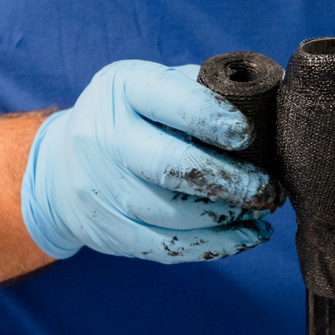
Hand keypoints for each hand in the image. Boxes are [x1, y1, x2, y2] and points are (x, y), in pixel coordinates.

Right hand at [21, 60, 284, 260]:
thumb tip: (271, 103)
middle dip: (228, 181)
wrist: (62, 163)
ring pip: (167, 212)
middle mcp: (100, 135)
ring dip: (225, 218)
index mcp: (121, 87)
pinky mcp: (104, 228)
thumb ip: (207, 90)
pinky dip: (210, 247)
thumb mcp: (159, 87)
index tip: (248, 135)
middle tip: (269, 189)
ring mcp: (96, 186)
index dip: (210, 117)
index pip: (166, 99)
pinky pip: (161, 246)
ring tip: (264, 213)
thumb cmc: (137, 118)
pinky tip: (245, 238)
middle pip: (167, 165)